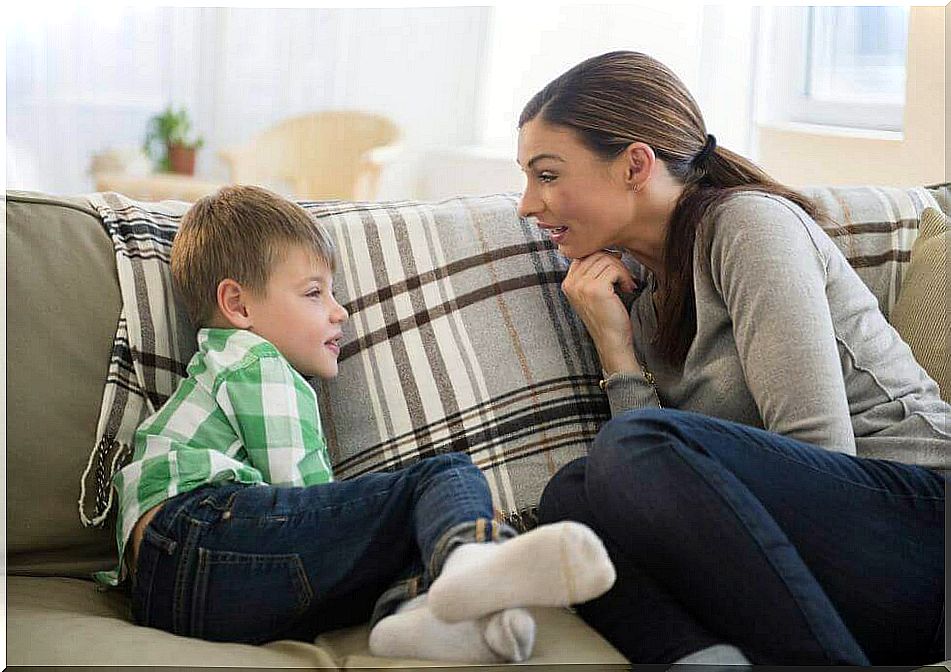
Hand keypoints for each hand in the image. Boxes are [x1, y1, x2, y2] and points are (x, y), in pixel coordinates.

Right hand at [561, 252, 642, 374]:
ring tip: (625, 284)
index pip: (584, 255)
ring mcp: (582, 286)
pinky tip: (627, 288)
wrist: (612, 342)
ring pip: (606, 259)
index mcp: (567, 283)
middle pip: (595, 254)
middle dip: (614, 262)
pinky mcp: (596, 289)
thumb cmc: (607, 318)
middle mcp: (571, 283)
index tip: (614, 267)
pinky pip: (614, 269)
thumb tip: (606, 250)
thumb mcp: (593, 293)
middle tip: (623, 277)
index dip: (602, 256)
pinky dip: (625, 276)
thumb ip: (591, 273)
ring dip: (621, 270)